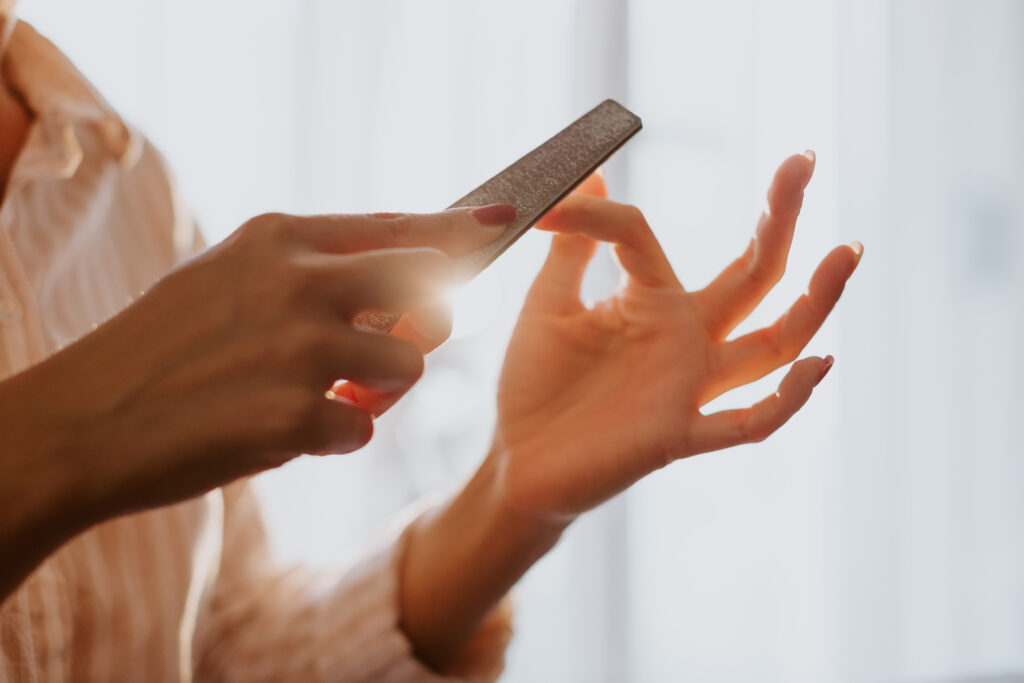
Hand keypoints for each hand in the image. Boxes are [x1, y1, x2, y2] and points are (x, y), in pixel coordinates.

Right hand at [0, 206, 510, 525]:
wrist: (83, 422)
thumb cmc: (162, 347)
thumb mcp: (227, 275)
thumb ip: (309, 265)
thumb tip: (400, 271)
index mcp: (281, 238)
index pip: (399, 225)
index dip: (459, 229)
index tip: (504, 222)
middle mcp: (299, 281)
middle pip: (432, 285)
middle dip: (430, 320)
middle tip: (395, 345)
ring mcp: (300, 348)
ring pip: (410, 363)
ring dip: (381, 389)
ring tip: (331, 396)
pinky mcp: (295, 417)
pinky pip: (365, 427)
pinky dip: (337, 437)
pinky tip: (291, 433)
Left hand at [492, 154, 861, 522]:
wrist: (515, 461)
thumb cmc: (534, 385)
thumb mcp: (549, 304)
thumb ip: (574, 246)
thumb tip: (592, 175)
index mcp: (650, 303)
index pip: (644, 236)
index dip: (599, 214)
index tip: (554, 196)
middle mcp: (684, 338)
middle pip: (753, 275)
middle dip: (780, 218)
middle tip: (804, 158)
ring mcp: (689, 385)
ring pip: (773, 343)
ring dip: (815, 301)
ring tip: (846, 252)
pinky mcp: (679, 434)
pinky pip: (749, 422)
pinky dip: (786, 399)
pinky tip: (818, 364)